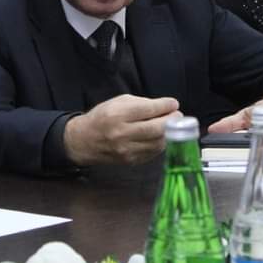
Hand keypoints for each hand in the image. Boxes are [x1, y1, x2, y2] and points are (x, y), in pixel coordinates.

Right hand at [63, 94, 180, 165]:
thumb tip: (166, 107)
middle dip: (172, 120)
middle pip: (157, 128)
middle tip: (178, 115)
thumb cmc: (102, 117)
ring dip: (169, 133)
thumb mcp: (118, 102)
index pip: (149, 109)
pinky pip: (152, 153)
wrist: (84, 141)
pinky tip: (160, 136)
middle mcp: (122, 133)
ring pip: (158, 142)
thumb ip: (142, 103)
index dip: (166, 106)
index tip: (173, 103)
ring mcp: (127, 150)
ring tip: (171, 126)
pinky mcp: (130, 161)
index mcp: (118, 114)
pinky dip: (160, 143)